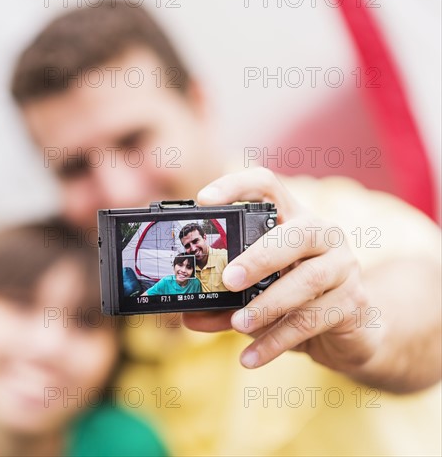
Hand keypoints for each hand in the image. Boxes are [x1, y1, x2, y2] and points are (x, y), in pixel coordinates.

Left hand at [182, 168, 381, 375]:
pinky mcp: (354, 301)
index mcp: (292, 218)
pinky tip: (251, 357)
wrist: (351, 332)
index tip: (204, 200)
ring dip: (267, 306)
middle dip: (258, 257)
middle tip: (228, 280)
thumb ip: (224, 302)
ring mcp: (344, 265)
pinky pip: (312, 320)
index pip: (267, 185)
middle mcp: (323, 233)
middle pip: (295, 232)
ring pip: (306, 281)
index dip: (235, 186)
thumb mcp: (257, 296)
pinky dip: (277, 340)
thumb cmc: (295, 300)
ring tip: (237, 325)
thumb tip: (189, 316)